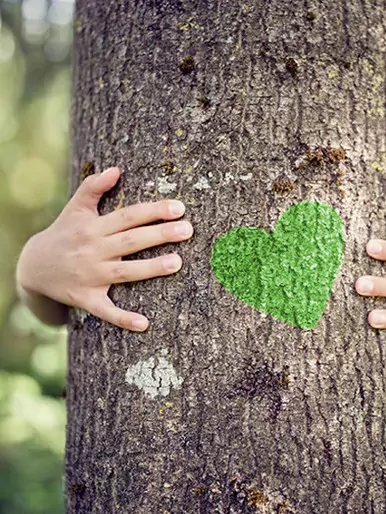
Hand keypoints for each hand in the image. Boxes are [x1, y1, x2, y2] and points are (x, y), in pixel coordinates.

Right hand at [16, 167, 192, 330]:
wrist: (32, 268)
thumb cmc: (63, 234)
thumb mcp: (75, 209)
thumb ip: (93, 187)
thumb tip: (116, 169)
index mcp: (93, 227)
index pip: (128, 216)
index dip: (153, 211)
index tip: (179, 208)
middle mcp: (93, 250)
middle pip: (131, 241)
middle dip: (160, 234)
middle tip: (188, 230)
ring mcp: (90, 276)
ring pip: (125, 273)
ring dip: (151, 269)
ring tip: (178, 263)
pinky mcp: (85, 299)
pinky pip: (106, 310)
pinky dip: (123, 318)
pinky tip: (145, 324)